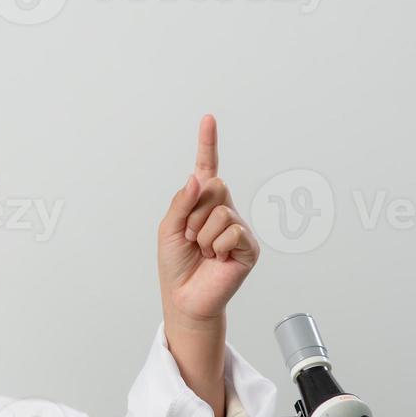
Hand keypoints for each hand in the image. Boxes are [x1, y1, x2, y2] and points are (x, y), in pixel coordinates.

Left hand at [158, 114, 259, 327]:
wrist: (184, 298)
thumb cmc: (175, 265)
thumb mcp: (167, 229)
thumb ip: (181, 202)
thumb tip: (198, 177)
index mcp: (201, 203)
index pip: (207, 168)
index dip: (208, 143)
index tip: (208, 118)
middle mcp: (223, 210)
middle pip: (215, 186)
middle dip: (194, 213)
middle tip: (190, 238)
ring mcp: (238, 227)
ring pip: (221, 212)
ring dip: (202, 235)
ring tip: (202, 252)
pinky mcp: (248, 246)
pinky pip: (232, 231)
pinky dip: (217, 246)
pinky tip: (217, 259)